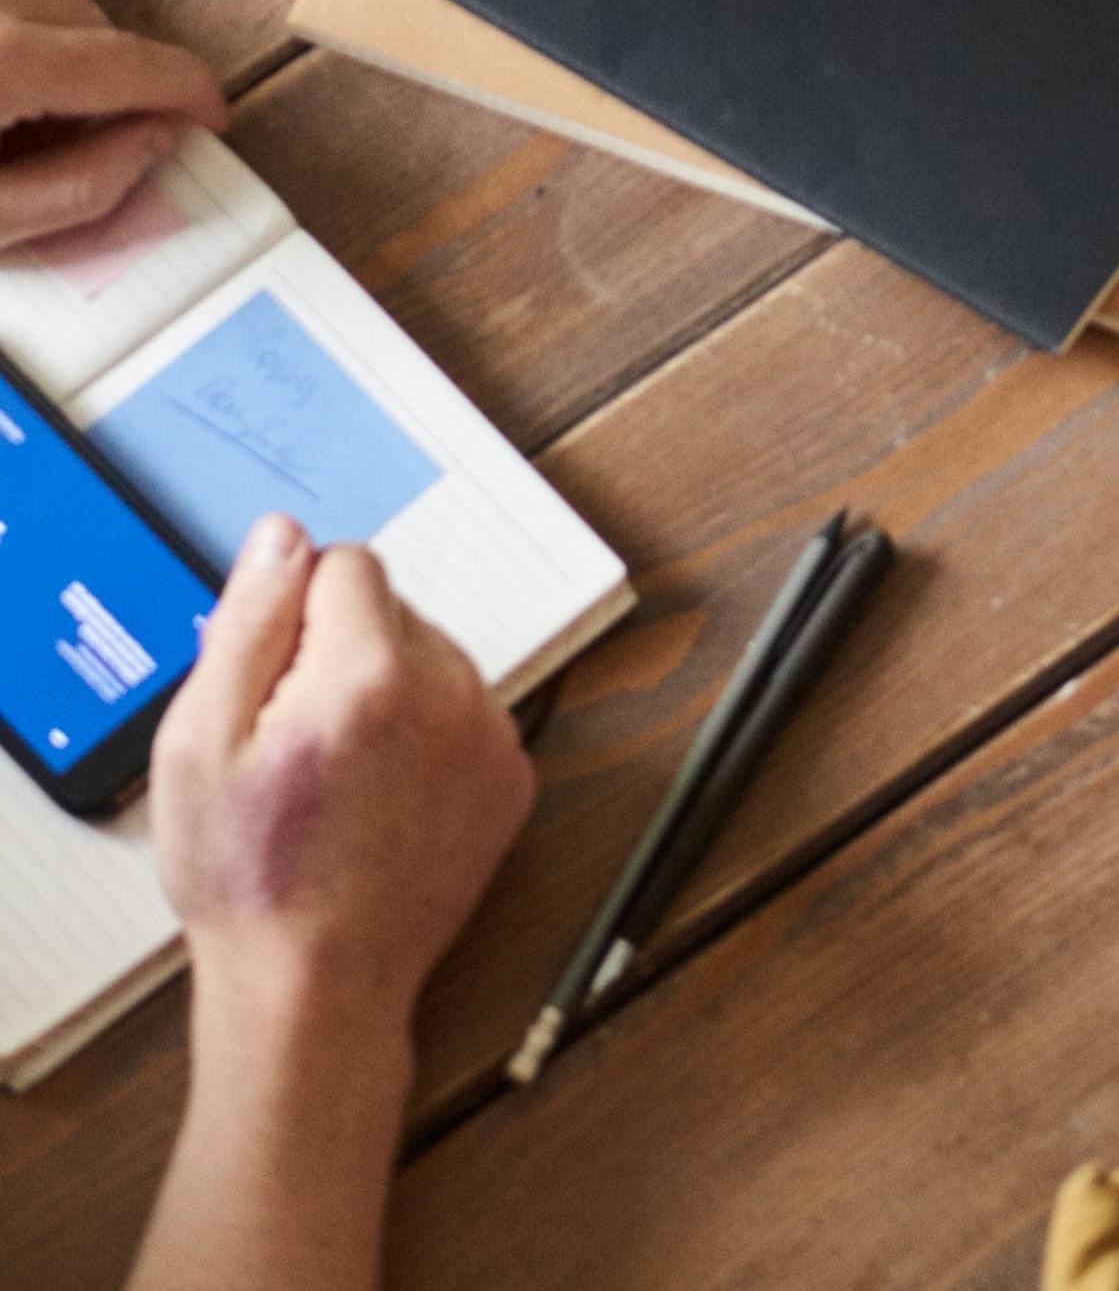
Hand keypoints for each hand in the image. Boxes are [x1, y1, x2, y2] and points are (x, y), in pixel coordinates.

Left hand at [0, 0, 224, 252]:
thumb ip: (69, 193)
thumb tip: (152, 143)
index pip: (129, 61)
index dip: (185, 91)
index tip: (208, 118)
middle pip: (95, 28)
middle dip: (101, 88)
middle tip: (63, 149)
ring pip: (55, 0)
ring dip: (57, 53)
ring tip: (4, 117)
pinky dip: (18, 28)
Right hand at [150, 519, 531, 1036]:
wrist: (316, 992)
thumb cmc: (249, 883)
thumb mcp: (198, 746)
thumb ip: (246, 622)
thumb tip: (283, 538)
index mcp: (367, 672)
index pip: (343, 563)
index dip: (292, 618)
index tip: (269, 685)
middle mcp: (446, 691)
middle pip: (389, 611)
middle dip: (338, 652)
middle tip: (294, 744)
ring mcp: (488, 737)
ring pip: (428, 660)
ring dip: (385, 693)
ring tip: (337, 782)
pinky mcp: (509, 778)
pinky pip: (462, 715)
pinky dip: (426, 740)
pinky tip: (379, 802)